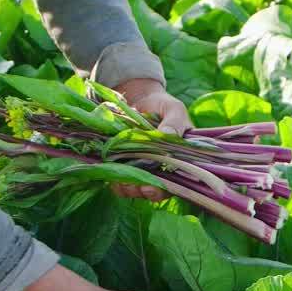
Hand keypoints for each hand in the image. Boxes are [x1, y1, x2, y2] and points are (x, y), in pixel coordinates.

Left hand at [111, 78, 191, 201]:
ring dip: (128, 187)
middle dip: (142, 190)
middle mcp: (163, 170)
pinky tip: (111, 175)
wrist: (139, 99)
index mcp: (180, 160)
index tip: (149, 187)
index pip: (176, 183)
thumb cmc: (162, 106)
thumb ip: (175, 121)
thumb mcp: (173, 109)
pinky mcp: (126, 167)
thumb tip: (168, 133)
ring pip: (137, 189)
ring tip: (120, 179)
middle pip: (155, 191)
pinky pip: (121, 183)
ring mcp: (144, 169)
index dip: (162, 189)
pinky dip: (115, 182)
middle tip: (132, 184)